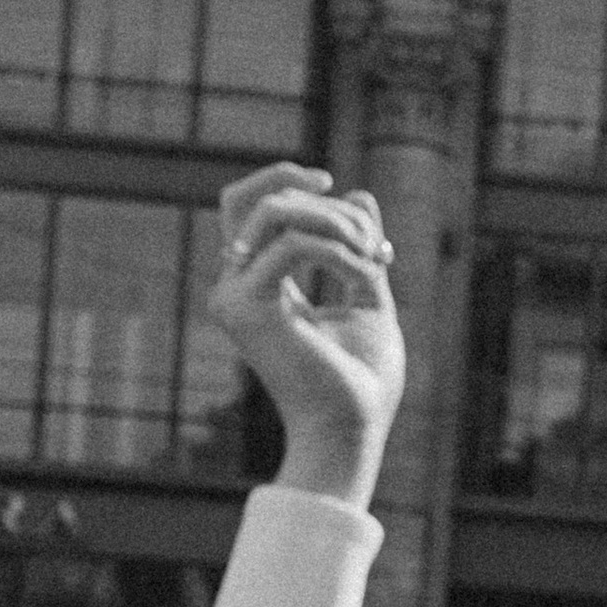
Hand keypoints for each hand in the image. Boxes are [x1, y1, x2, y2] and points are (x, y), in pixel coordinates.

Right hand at [209, 162, 404, 507]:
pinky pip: (292, 245)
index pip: (247, 206)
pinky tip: (363, 278)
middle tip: (374, 245)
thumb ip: (357, 243)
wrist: (354, 428)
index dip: (286, 178)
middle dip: (328, 205)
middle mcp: (233, 287)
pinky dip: (338, 251)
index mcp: (257, 284)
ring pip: (272, 210)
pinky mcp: (244, 308)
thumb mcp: (365, 291)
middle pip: (255, 198)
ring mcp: (232, 297)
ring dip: (334, 220)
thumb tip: (357, 193)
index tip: (340, 190)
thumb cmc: (360, 378)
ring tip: (372, 257)